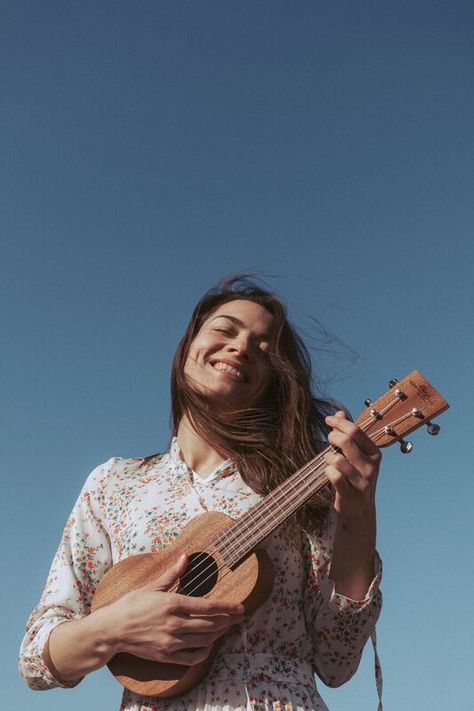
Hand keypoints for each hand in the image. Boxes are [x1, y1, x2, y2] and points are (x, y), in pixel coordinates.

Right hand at [109, 554, 244, 665]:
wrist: (112, 629)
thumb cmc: (131, 605)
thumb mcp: (152, 586)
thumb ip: (173, 573)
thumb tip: (185, 556)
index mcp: (173, 603)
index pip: (208, 606)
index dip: (228, 607)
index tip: (241, 607)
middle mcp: (175, 623)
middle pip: (210, 624)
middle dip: (228, 620)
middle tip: (238, 617)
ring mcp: (171, 641)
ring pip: (204, 640)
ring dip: (219, 634)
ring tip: (226, 627)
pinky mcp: (166, 656)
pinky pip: (192, 657)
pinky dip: (204, 652)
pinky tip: (209, 645)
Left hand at [324, 410, 380, 520]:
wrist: (359, 509)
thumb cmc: (355, 476)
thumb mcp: (356, 454)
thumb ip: (348, 434)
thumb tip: (339, 412)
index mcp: (375, 453)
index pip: (356, 430)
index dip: (339, 422)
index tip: (328, 419)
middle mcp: (371, 466)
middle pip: (346, 441)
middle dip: (332, 437)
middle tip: (329, 440)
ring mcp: (362, 481)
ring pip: (337, 459)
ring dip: (328, 456)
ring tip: (329, 459)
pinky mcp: (351, 494)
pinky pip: (334, 476)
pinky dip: (327, 471)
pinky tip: (328, 472)